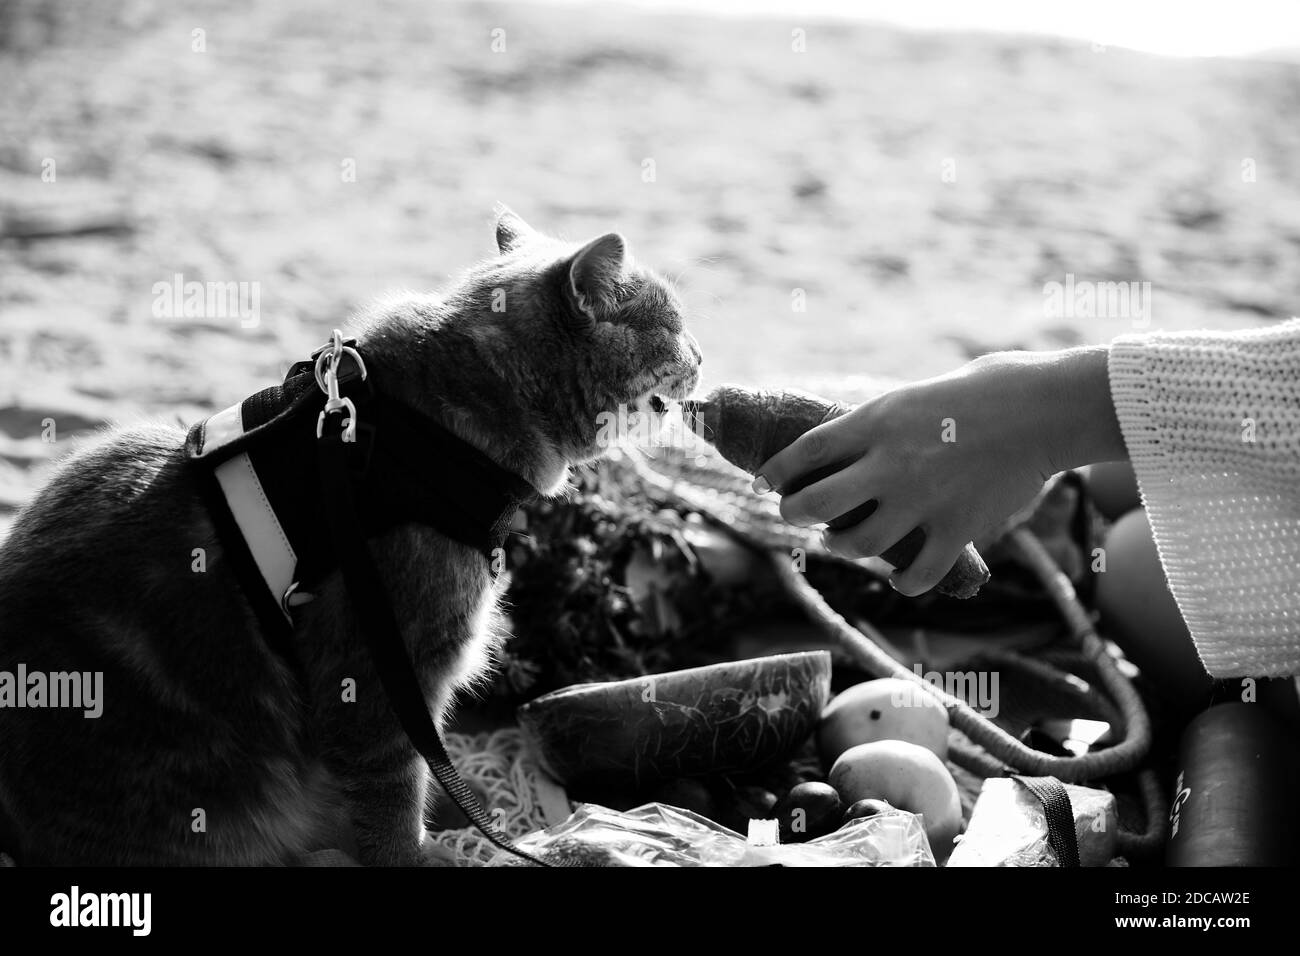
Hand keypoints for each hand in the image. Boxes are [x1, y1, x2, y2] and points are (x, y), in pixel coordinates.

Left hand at [754, 346, 1123, 595]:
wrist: (1043, 410)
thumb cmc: (982, 392)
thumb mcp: (913, 395)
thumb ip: (877, 425)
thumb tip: (846, 447)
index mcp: (877, 422)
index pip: (805, 452)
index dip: (777, 471)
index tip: (765, 481)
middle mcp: (890, 464)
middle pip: (814, 505)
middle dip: (795, 513)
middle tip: (796, 515)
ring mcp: (922, 501)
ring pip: (857, 544)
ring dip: (843, 546)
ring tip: (844, 540)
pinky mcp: (956, 529)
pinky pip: (915, 574)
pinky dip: (903, 582)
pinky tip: (899, 576)